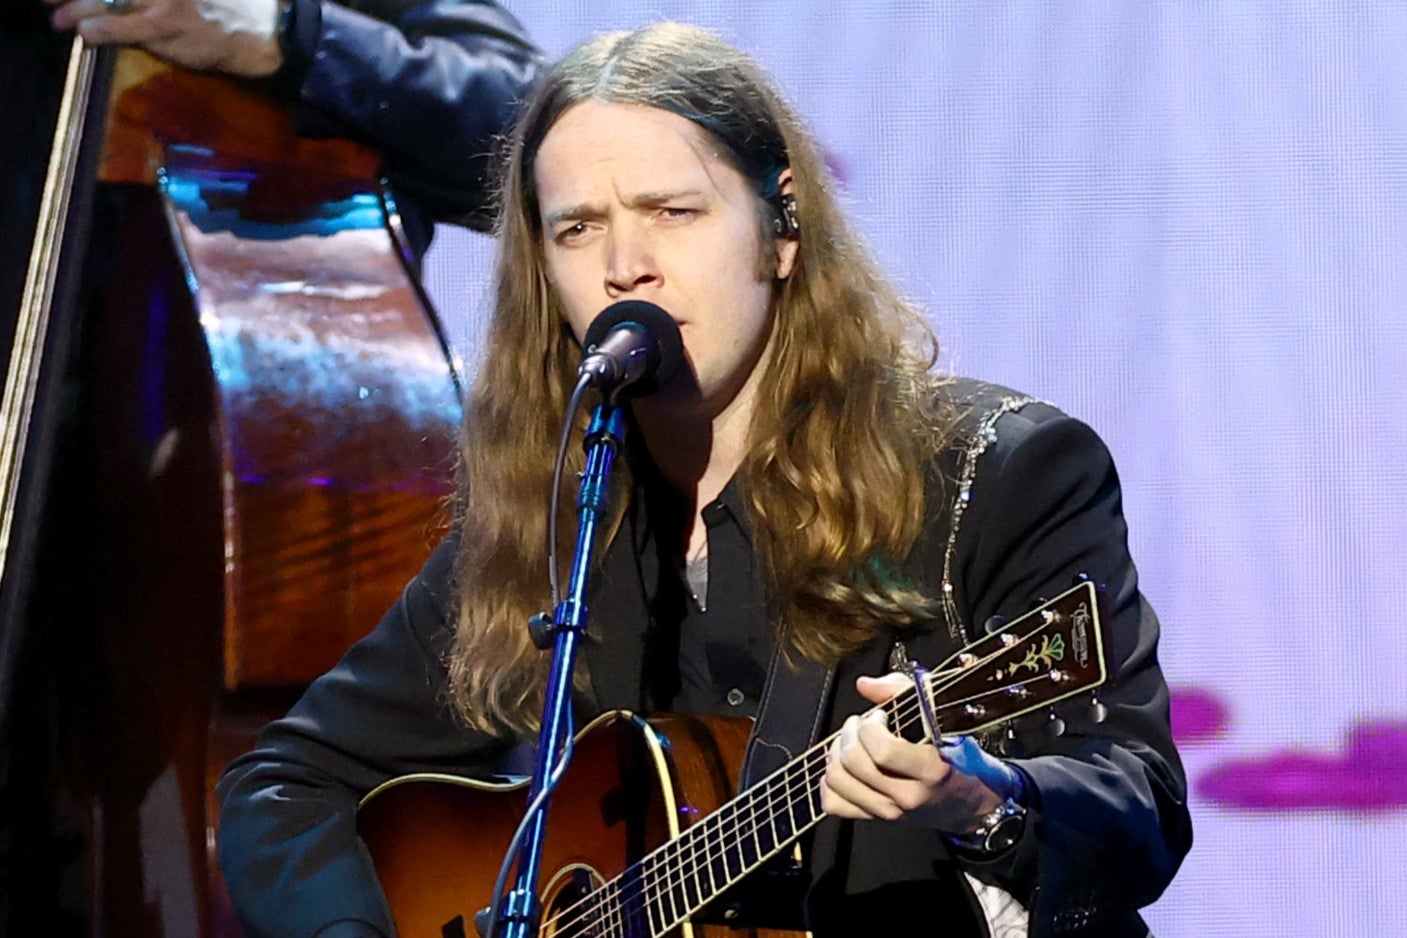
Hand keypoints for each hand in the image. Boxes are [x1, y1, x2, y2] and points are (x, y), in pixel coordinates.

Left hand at [47, 0, 283, 77]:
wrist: (264, 32)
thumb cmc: (230, 8)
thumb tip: (123, 4)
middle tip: (50, 0)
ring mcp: (163, 0)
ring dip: (77, 8)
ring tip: (59, 19)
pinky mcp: (167, 26)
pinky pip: (124, 26)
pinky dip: (101, 29)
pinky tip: (86, 34)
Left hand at [820, 673, 1011, 833]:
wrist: (966, 802)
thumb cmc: (956, 757)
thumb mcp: (941, 718)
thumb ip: (901, 692)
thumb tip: (865, 685)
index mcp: (930, 770)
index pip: (882, 751)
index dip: (871, 726)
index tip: (880, 716)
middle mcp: (906, 796)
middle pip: (853, 762)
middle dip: (850, 733)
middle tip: (862, 725)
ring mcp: (888, 811)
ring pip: (837, 781)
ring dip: (837, 753)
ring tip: (851, 743)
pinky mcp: (874, 819)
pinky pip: (833, 803)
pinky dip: (830, 783)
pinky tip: (844, 768)